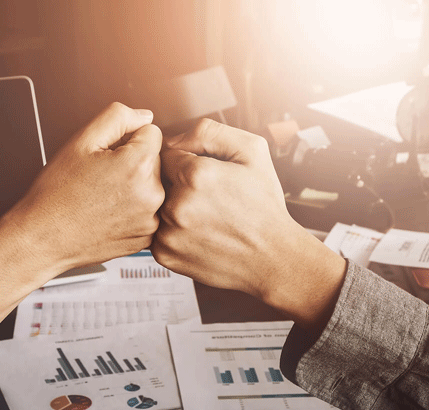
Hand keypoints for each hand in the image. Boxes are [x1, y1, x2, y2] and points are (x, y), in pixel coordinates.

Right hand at [4, 102, 163, 272]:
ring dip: (135, 187)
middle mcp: (152, 195)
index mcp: (138, 165)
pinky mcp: (146, 238)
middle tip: (100, 179)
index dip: (127, 139)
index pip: (152, 133)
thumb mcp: (81, 141)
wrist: (43, 238)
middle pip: (155, 161)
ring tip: (102, 198)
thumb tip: (145, 117)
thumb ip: (118, 117)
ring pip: (152, 187)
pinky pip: (148, 212)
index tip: (107, 156)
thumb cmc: (56, 193)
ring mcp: (151, 221)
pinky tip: (108, 214)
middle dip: (132, 163)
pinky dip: (133, 211)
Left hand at [151, 119, 345, 331]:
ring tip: (204, 216)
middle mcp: (177, 206)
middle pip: (159, 180)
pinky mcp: (165, 254)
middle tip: (207, 197)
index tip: (206, 174)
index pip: (167, 153)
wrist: (272, 257)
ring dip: (173, 207)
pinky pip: (157, 232)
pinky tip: (197, 233)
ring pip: (156, 206)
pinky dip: (172, 231)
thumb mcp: (252, 151)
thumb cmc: (264, 204)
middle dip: (177, 183)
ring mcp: (169, 233)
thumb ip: (209, 131)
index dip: (186, 161)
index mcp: (196, 175)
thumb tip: (173, 137)